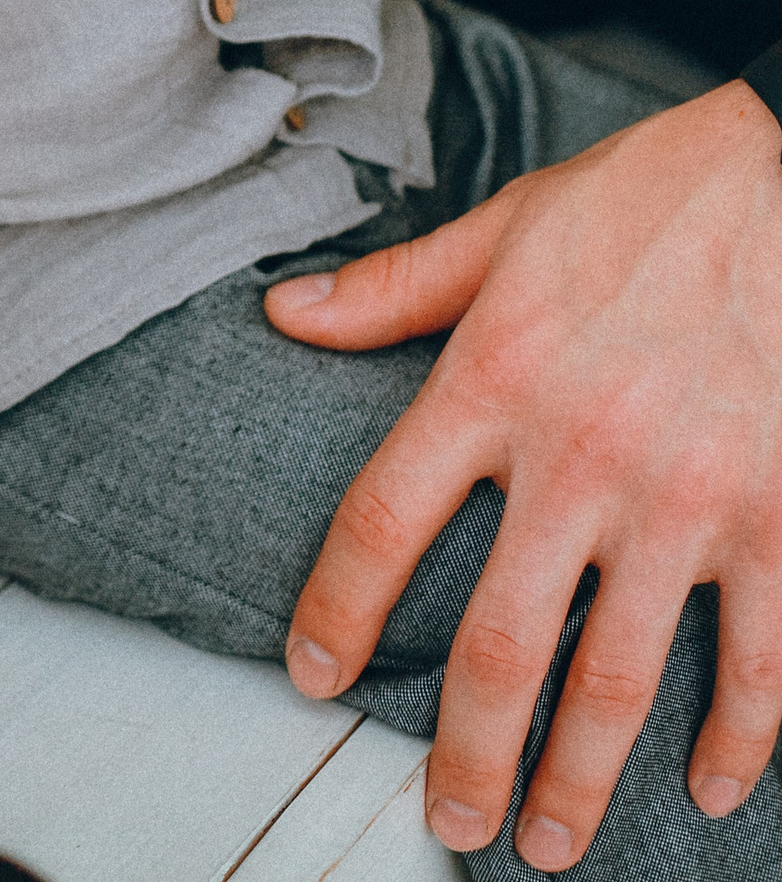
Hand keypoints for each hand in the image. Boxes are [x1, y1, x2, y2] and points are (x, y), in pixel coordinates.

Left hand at [267, 81, 781, 869]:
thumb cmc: (638, 198)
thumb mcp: (502, 229)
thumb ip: (392, 290)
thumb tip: (284, 314)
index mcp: (495, 376)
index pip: (385, 517)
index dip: (339, 607)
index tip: (313, 671)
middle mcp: (581, 451)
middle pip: (504, 640)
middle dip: (471, 753)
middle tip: (450, 824)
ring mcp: (687, 493)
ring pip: (621, 676)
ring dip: (582, 777)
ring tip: (547, 843)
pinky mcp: (779, 512)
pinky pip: (759, 655)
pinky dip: (737, 736)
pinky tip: (708, 786)